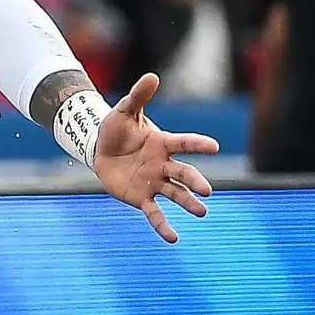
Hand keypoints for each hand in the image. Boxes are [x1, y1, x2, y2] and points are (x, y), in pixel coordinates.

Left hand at [93, 73, 219, 242]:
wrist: (100, 149)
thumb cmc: (116, 129)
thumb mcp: (124, 111)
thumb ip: (139, 96)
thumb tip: (152, 76)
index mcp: (162, 143)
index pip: (183, 142)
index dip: (197, 144)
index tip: (213, 146)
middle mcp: (163, 164)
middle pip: (184, 173)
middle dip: (195, 181)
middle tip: (207, 191)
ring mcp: (154, 182)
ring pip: (175, 193)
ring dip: (188, 203)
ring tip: (202, 212)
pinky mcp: (141, 197)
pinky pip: (154, 213)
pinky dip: (162, 225)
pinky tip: (173, 238)